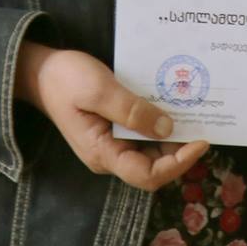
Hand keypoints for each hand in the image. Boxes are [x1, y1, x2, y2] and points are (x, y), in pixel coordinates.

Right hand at [14, 41, 207, 190]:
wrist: (41, 71)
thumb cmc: (65, 79)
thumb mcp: (99, 89)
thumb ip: (131, 110)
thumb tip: (168, 128)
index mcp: (103, 153)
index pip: (147, 174)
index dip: (178, 163)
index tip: (201, 141)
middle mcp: (111, 155)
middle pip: (155, 165)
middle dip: (181, 148)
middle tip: (205, 120)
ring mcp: (113, 143)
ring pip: (152, 149)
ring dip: (174, 134)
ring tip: (195, 110)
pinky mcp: (116, 129)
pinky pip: (145, 133)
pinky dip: (162, 122)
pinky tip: (175, 104)